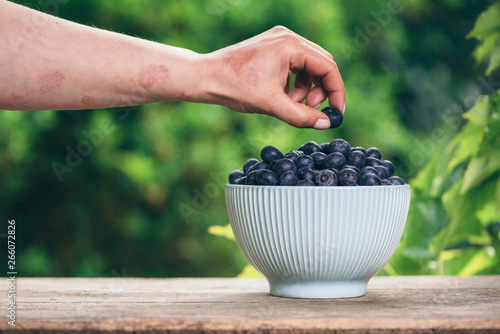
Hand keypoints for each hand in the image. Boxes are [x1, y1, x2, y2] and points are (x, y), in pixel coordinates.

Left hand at [201, 26, 344, 129]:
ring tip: (290, 104)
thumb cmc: (235, 87)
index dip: (336, 92)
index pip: (328, 67)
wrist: (205, 78)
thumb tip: (326, 123)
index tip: (336, 112)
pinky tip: (281, 96)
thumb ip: (301, 115)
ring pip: (307, 67)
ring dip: (305, 89)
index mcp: (290, 45)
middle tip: (310, 110)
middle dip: (319, 91)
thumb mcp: (272, 105)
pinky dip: (293, 84)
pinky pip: (294, 66)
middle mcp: (287, 38)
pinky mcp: (271, 48)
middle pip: (321, 64)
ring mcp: (278, 41)